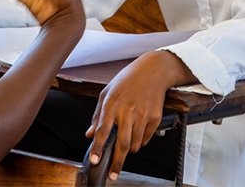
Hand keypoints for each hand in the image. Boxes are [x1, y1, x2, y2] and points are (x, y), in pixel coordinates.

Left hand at [85, 51, 188, 180]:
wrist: (153, 70)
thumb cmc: (128, 80)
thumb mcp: (107, 92)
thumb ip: (97, 115)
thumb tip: (89, 134)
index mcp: (112, 103)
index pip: (102, 130)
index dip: (98, 147)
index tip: (94, 160)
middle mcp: (128, 110)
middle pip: (122, 143)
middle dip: (116, 162)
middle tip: (112, 175)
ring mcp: (143, 115)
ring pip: (135, 144)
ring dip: (129, 150)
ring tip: (126, 144)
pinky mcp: (155, 118)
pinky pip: (146, 139)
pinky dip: (140, 142)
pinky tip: (137, 132)